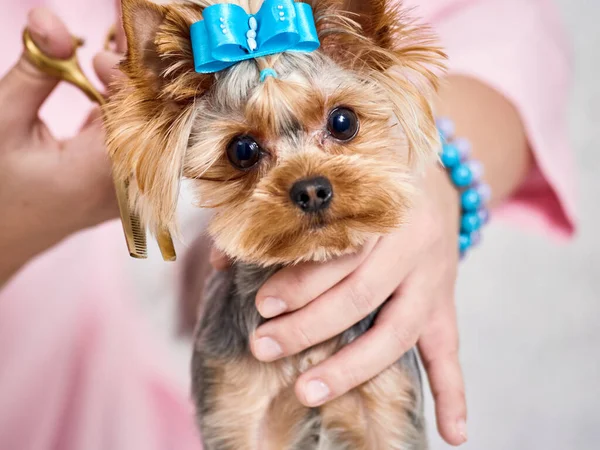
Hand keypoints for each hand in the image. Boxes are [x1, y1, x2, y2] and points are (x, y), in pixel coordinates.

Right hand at [0, 8, 121, 281]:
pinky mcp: (127, 186)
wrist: (0, 237)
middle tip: (118, 41)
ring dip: (132, 91)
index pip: (140, 110)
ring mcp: (132, 190)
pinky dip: (125, 111)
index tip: (106, 49)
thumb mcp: (4, 123)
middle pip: (151, 117)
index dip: (129, 72)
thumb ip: (35, 72)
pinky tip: (110, 87)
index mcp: (103, 174)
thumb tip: (50, 21)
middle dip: (136, 75)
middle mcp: (129, 186)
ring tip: (113, 58)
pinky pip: (137, 141)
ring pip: (148, 128)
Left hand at [241, 166, 467, 445]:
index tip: (261, 303)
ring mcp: (434, 278)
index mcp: (380, 208)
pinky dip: (453, 392)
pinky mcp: (445, 303)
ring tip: (307, 391)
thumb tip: (220, 260)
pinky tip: (452, 433)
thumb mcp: (330, 192)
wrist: (433, 183)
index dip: (299, 280)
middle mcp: (412, 243)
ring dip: (354, 368)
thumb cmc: (366, 188)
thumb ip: (276, 222)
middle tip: (263, 346)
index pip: (337, 250)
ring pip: (399, 330)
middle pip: (361, 294)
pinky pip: (450, 351)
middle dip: (309, 326)